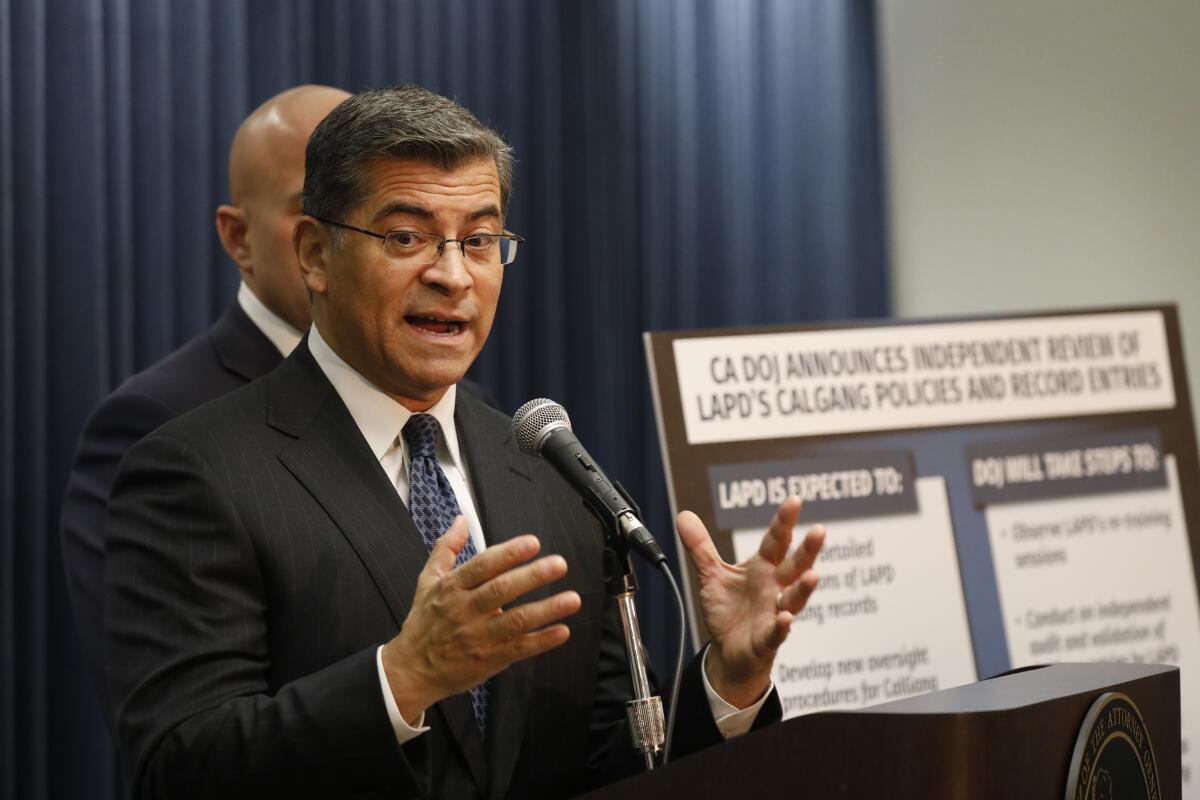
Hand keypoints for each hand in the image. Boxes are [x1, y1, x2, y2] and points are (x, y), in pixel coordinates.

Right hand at [381, 518, 580, 723]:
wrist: (412, 670)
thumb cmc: (423, 623)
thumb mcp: (427, 581)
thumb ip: (446, 548)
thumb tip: (461, 520)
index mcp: (452, 588)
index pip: (482, 566)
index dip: (508, 554)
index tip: (532, 543)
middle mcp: (465, 611)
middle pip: (502, 591)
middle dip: (533, 576)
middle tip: (559, 564)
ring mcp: (478, 637)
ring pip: (515, 621)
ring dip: (546, 610)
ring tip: (572, 599)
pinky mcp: (489, 659)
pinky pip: (518, 649)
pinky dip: (541, 642)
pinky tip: (562, 631)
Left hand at [678, 496, 823, 707]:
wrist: (729, 651)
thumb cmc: (729, 610)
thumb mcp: (712, 575)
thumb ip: (701, 547)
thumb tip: (683, 515)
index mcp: (762, 568)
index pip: (776, 541)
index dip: (784, 521)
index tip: (794, 500)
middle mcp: (774, 587)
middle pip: (794, 566)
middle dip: (807, 549)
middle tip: (819, 530)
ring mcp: (774, 612)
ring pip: (794, 598)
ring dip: (803, 588)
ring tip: (813, 575)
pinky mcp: (767, 638)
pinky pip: (777, 632)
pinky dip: (782, 626)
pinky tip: (786, 619)